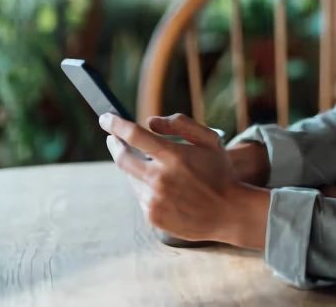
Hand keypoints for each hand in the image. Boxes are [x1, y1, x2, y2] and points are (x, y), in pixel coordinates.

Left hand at [100, 113, 268, 248]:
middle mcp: (160, 179)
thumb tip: (150, 122)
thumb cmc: (220, 172)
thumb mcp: (209, 140)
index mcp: (173, 157)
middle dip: (114, 145)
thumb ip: (181, 124)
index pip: (134, 135)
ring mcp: (154, 200)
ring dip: (136, 169)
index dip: (116, 125)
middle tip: (113, 138)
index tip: (105, 118)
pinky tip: (164, 189)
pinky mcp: (153, 216)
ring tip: (155, 168)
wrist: (230, 213)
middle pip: (122, 158)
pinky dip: (146, 188)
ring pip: (131, 178)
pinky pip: (140, 196)